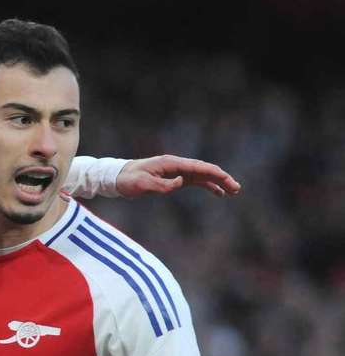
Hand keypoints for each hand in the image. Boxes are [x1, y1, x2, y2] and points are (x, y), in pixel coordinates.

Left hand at [117, 155, 240, 197]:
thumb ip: (162, 185)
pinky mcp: (175, 178)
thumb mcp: (142, 185)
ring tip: (232, 192)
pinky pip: (195, 181)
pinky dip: (207, 185)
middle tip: (236, 189)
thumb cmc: (129, 180)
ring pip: (202, 175)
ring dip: (218, 182)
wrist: (118, 177)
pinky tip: (218, 192)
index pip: (198, 167)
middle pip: (204, 169)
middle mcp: (177, 165)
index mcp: (171, 163)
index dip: (215, 174)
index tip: (227, 181)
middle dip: (222, 178)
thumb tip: (182, 183)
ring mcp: (177, 171)